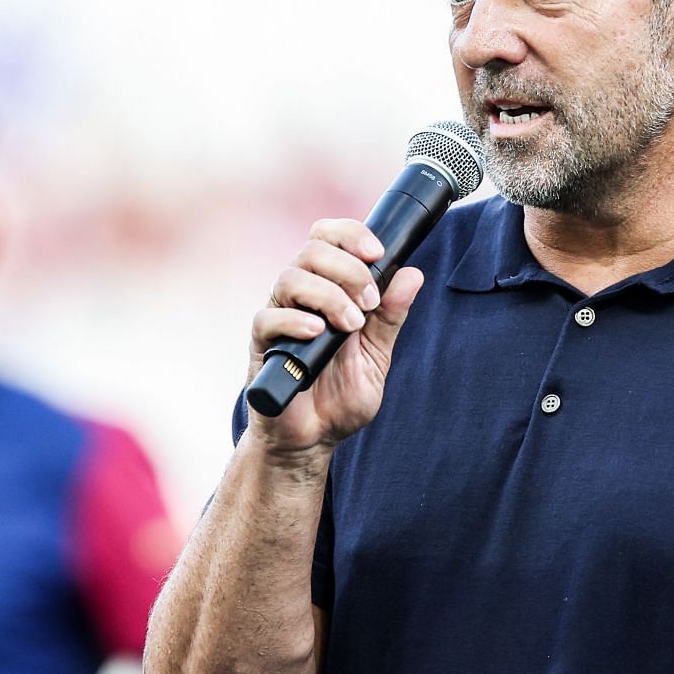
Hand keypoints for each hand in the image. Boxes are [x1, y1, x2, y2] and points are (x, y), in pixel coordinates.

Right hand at [246, 218, 424, 455]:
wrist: (313, 439)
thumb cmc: (340, 396)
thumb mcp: (377, 355)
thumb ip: (391, 316)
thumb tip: (412, 274)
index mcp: (328, 288)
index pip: (329, 238)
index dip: (351, 235)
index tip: (378, 253)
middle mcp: (300, 296)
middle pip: (312, 250)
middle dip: (348, 269)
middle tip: (369, 303)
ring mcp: (279, 317)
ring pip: (290, 277)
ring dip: (328, 295)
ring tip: (351, 325)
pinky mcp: (261, 345)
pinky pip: (268, 318)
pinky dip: (296, 320)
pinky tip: (318, 334)